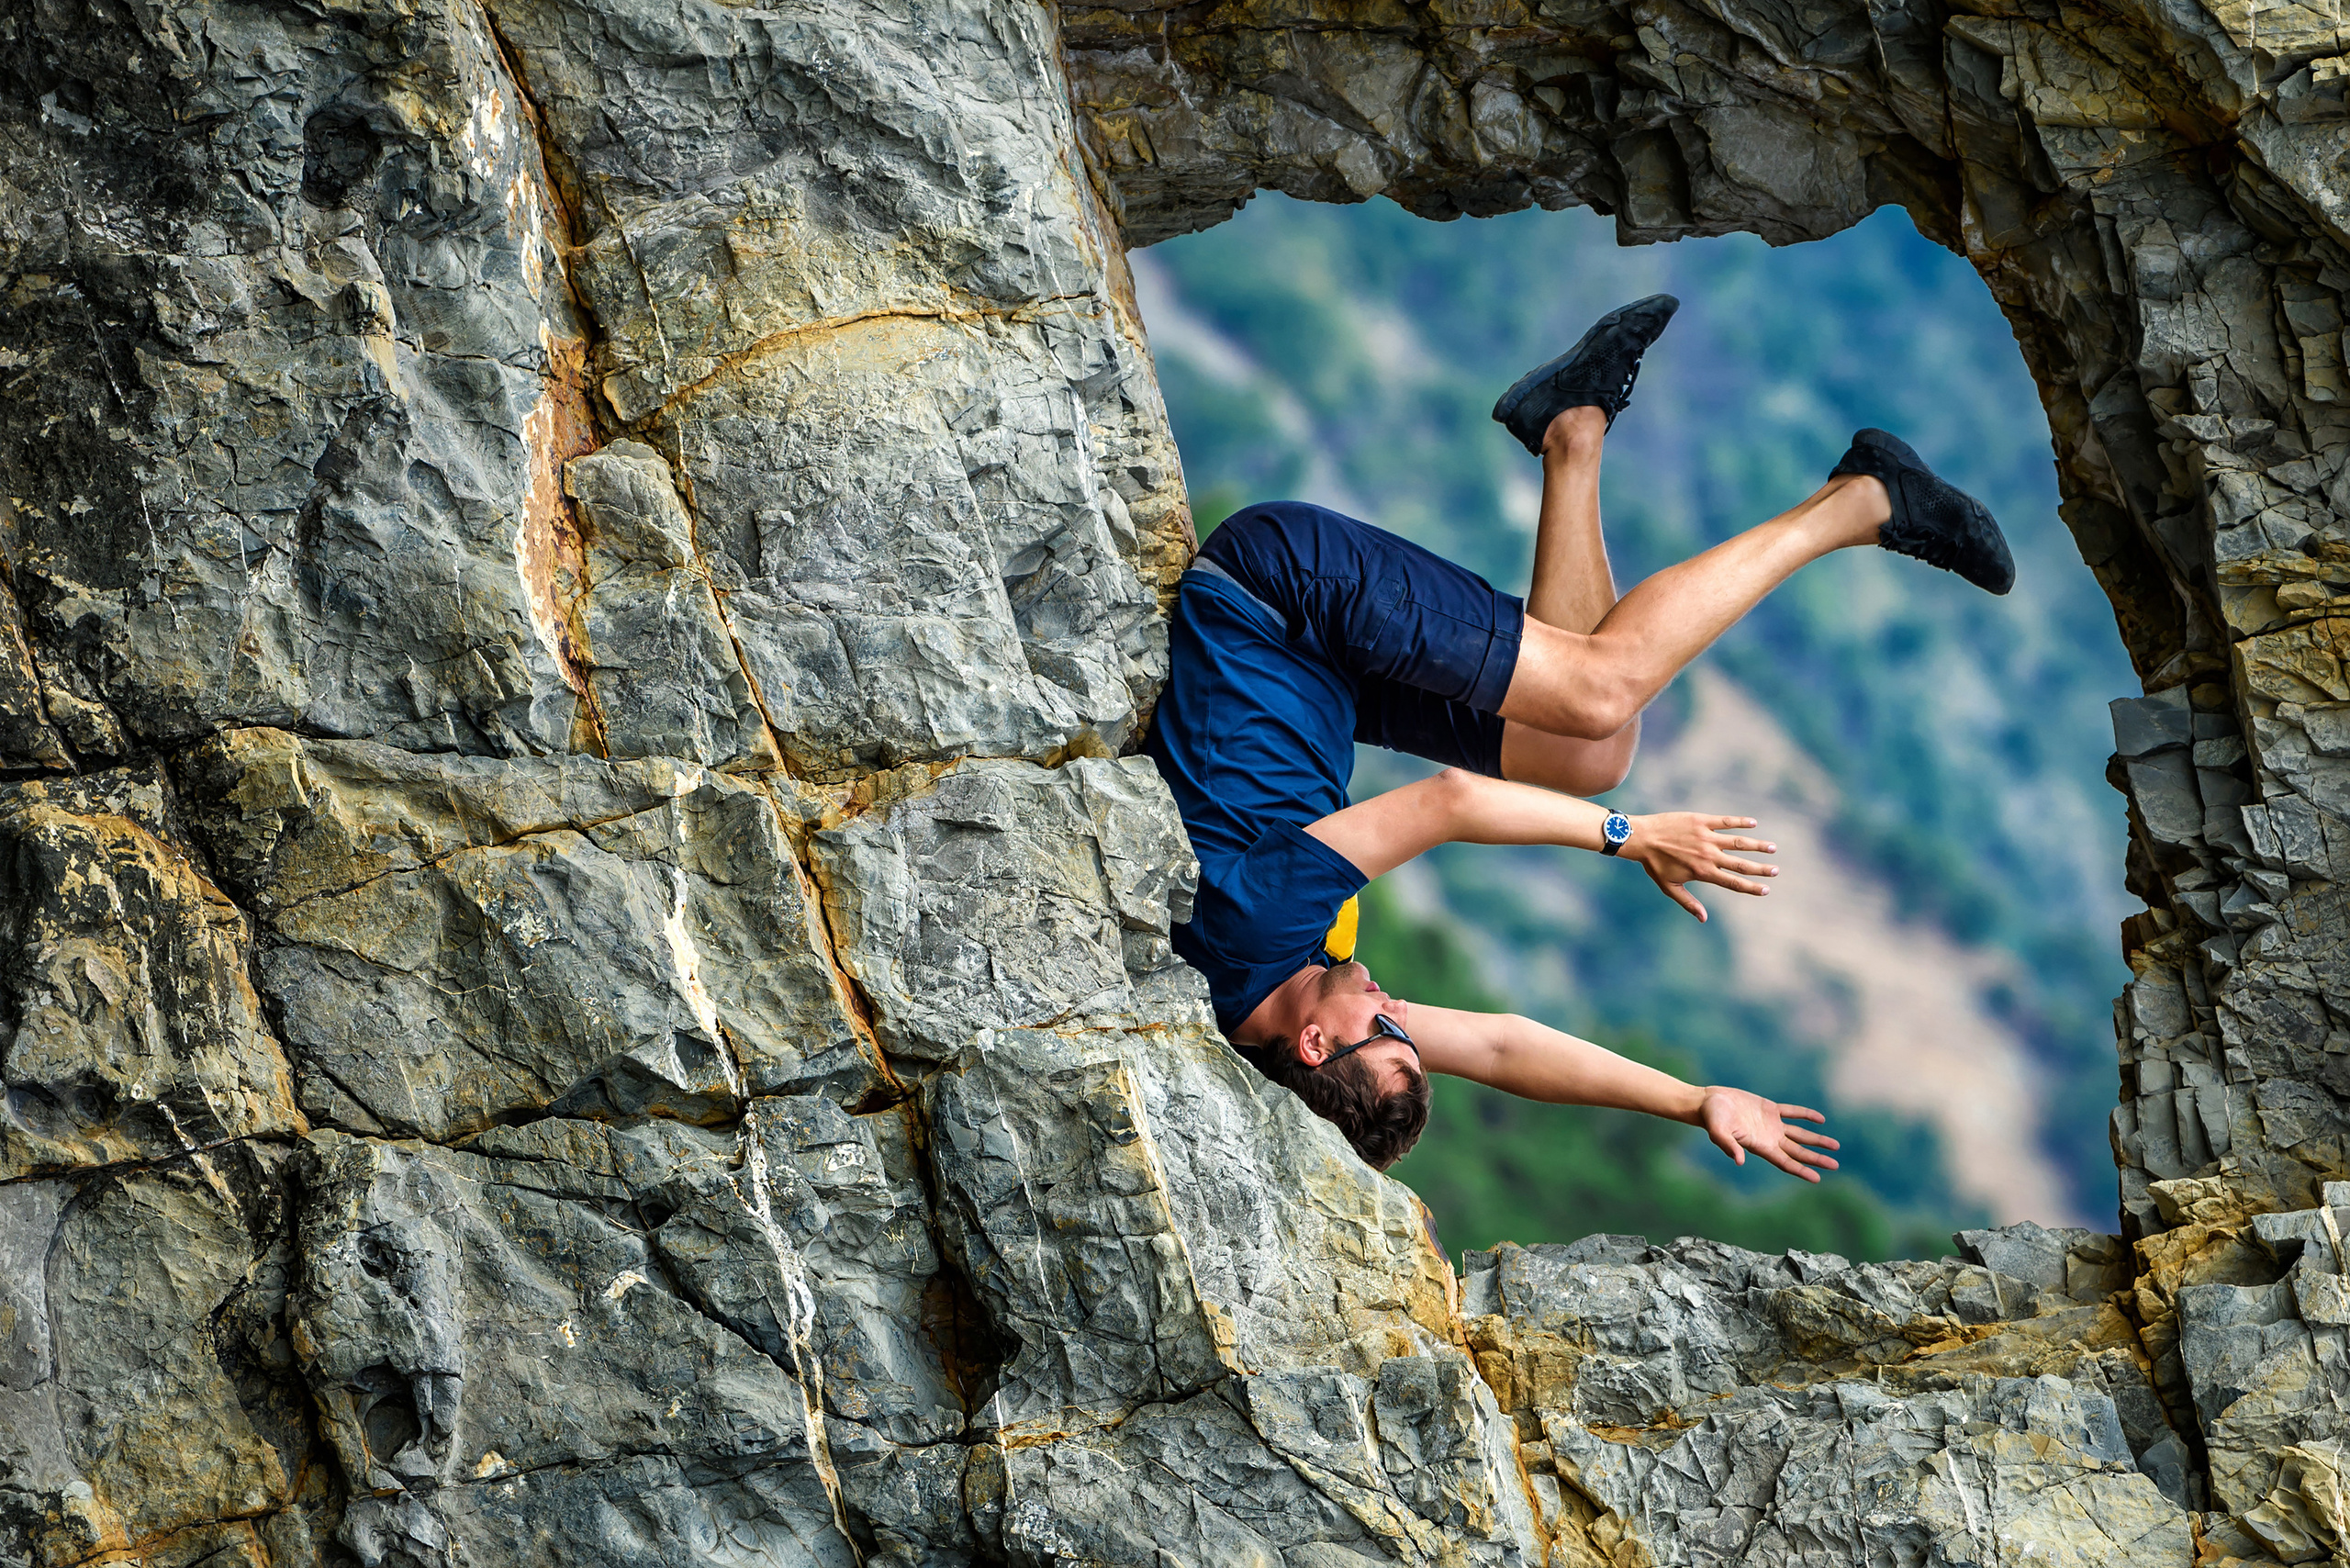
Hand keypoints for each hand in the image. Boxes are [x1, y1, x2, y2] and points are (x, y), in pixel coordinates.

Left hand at [1627, 813, 1776, 919]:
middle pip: (1741, 864)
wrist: (1641, 837)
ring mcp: (1706, 837)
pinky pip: (1725, 821)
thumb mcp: (1670, 887)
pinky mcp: (1701, 821)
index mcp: (1703, 872)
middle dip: (1761, 868)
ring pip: (1738, 842)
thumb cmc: (1654, 864)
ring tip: (1773, 848)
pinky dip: (1740, 822)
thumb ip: (1689, 903)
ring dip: (1757, 845)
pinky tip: (1753, 823)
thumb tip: (1703, 919)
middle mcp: (1708, 855)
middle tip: (1776, 870)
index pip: (1733, 883)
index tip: (1766, 890)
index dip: (1752, 888)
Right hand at [1698, 1088, 1840, 1181]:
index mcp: (1760, 1146)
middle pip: (1797, 1152)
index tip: (1817, 1178)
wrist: (1708, 1102)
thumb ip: (1728, 1145)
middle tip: (1835, 1165)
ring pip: (1799, 1135)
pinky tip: (1820, 1120)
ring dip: (1817, 1140)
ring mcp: (1770, 1124)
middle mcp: (1769, 1138)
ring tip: (1835, 1146)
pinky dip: (1806, 1115)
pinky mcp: (1769, 1109)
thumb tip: (1739, 1160)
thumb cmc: (1712, 1118)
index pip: (1785, 1162)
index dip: (1801, 1170)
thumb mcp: (1718, 1132)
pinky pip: (1792, 1113)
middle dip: (1816, 1159)